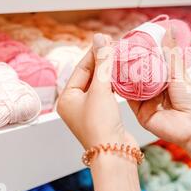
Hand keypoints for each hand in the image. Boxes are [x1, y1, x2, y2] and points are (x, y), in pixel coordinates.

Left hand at [57, 33, 136, 149]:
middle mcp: (75, 104)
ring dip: (109, 72)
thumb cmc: (100, 124)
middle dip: (103, 62)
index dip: (94, 53)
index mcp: (67, 98)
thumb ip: (102, 63)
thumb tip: (100, 38)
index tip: (106, 40)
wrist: (114, 153)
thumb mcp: (100, 89)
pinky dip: (114, 84)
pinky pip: (107, 94)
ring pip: (99, 85)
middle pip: (90, 76)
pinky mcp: (103, 116)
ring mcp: (89, 111)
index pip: (81, 68)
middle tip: (116, 47)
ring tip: (121, 58)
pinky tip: (123, 76)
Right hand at [128, 26, 190, 178]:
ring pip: (131, 84)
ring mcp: (146, 101)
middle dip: (128, 62)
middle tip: (116, 48)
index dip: (140, 53)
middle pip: (138, 73)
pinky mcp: (140, 112)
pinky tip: (115, 76)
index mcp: (167, 78)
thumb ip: (171, 53)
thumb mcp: (180, 73)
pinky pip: (128, 98)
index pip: (150, 62)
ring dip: (123, 73)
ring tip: (113, 59)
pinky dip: (122, 88)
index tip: (129, 40)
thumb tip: (169, 30)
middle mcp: (155, 89)